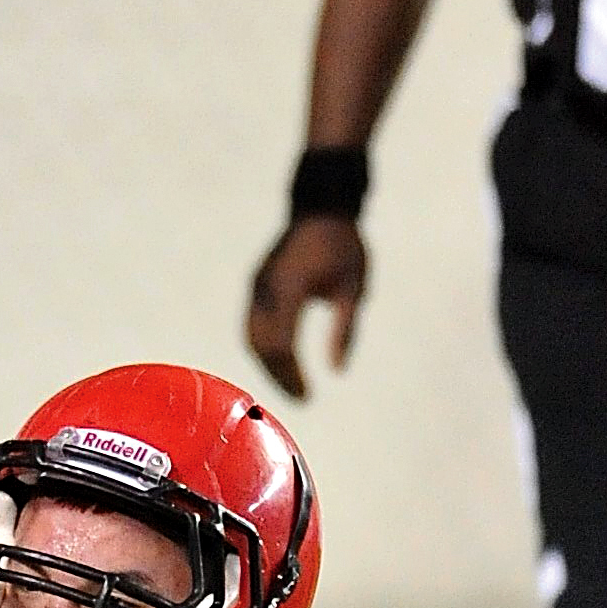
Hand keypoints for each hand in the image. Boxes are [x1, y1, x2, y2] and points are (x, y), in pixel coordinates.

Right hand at [245, 216, 368, 400]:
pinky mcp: (256, 287)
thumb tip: (338, 371)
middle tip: (301, 398)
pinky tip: (280, 364)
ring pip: (252, 339)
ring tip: (291, 386)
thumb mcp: (354, 288)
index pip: (281, 344)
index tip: (308, 395)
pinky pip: (252, 326)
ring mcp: (257, 287)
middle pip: (262, 347)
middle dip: (278, 376)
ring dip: (268, 366)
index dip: (291, 374)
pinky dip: (263, 349)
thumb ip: (345, 330)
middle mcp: (266, 289)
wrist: (320, 209)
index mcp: (290, 288)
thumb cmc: (344, 246)